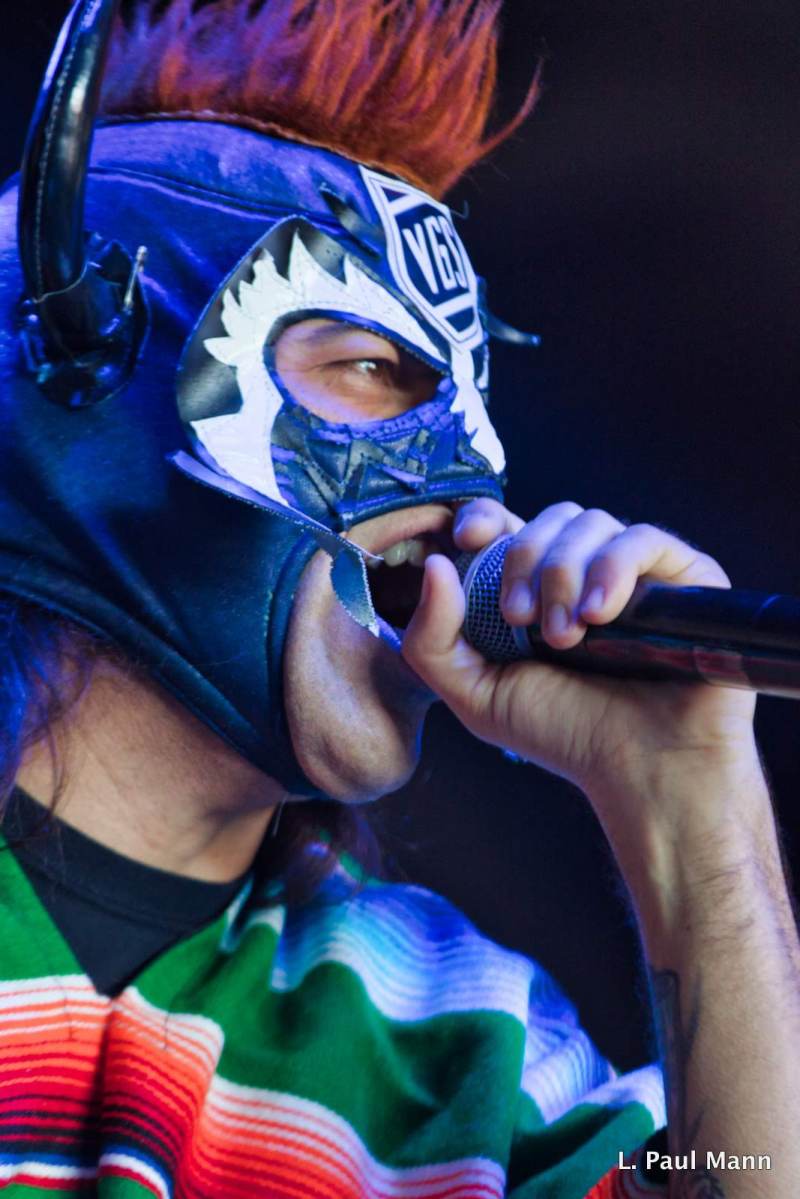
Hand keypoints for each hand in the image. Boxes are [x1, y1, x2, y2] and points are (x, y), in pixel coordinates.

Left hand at [402, 499, 761, 857]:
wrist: (644, 770)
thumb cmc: (564, 734)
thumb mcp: (475, 694)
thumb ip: (432, 638)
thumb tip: (434, 564)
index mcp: (535, 588)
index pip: (507, 524)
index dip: (484, 517)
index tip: (469, 540)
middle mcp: (586, 572)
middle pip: (547, 519)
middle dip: (523, 561)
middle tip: (520, 620)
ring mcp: (636, 571)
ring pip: (591, 523)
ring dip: (564, 572)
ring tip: (565, 636)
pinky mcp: (684, 575)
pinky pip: (642, 539)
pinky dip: (613, 568)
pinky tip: (601, 615)